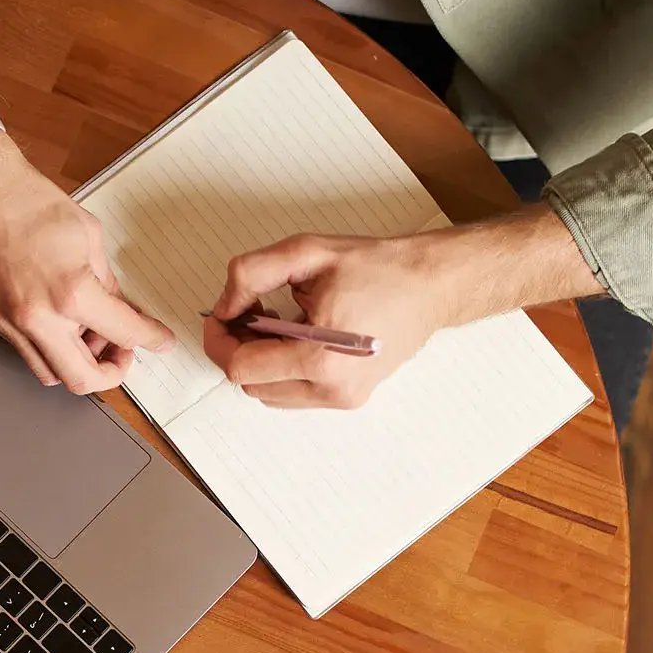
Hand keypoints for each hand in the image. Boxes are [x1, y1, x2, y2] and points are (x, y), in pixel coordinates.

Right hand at [0, 133, 173, 392]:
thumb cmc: (25, 199)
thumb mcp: (86, 233)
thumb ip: (104, 279)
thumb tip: (113, 306)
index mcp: (70, 294)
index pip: (122, 333)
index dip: (149, 340)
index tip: (158, 341)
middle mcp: (36, 319)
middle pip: (80, 379)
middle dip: (109, 372)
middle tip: (120, 354)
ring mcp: (5, 323)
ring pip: (46, 371)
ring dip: (73, 362)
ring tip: (86, 336)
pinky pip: (21, 347)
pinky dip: (44, 343)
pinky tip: (53, 319)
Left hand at [204, 234, 450, 408]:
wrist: (434, 283)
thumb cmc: (379, 267)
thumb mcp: (306, 253)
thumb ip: (251, 275)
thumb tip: (224, 306)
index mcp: (321, 358)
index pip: (240, 368)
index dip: (219, 341)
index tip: (218, 316)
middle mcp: (333, 389)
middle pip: (251, 384)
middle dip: (238, 348)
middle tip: (247, 312)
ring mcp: (343, 398)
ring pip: (269, 393)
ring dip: (259, 360)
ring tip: (276, 321)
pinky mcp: (350, 398)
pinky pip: (293, 393)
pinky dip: (281, 368)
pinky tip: (295, 335)